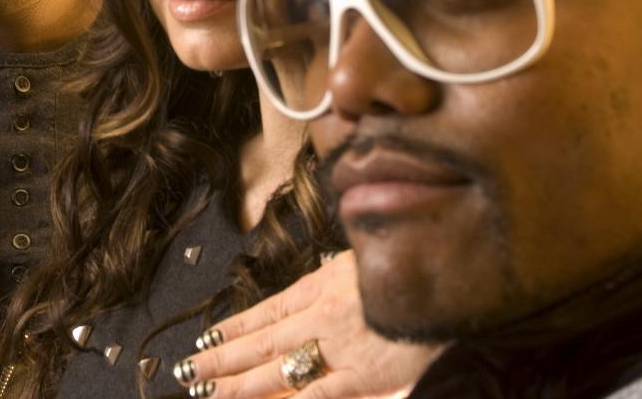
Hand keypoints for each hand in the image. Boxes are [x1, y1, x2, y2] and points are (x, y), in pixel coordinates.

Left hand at [171, 252, 442, 397]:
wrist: (454, 279)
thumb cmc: (413, 263)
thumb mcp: (367, 257)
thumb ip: (339, 274)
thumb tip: (322, 275)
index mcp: (321, 285)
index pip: (265, 311)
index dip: (232, 326)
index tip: (204, 337)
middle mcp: (322, 317)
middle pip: (260, 342)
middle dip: (220, 358)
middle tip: (187, 371)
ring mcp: (341, 348)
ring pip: (277, 370)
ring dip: (239, 382)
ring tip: (207, 390)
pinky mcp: (366, 376)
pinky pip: (319, 394)